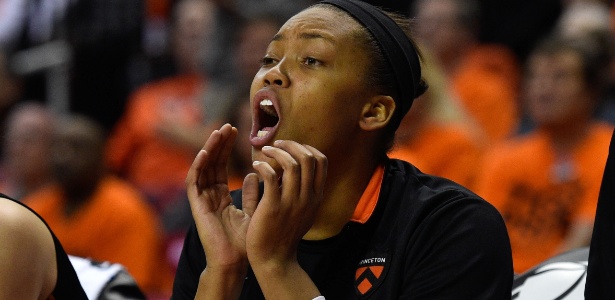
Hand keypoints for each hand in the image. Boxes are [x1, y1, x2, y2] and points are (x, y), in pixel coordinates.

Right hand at [185, 124, 257, 271]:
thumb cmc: (244, 242)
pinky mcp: (196, 205)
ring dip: (210, 148)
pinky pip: (194, 181)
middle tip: (228, 125)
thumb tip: (252, 174)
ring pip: (202, 168)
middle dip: (219, 143)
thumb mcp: (253, 212)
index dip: (227, 149)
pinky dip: (199, 165)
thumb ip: (251, 194)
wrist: (234, 261)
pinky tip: (207, 151)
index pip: (222, 166)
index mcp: (221, 196)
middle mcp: (209, 195)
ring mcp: (201, 199)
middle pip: (212, 163)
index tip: (236, 131)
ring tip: (219, 131)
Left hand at [244, 140, 327, 267]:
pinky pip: (271, 176)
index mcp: (316, 196)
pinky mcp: (273, 207)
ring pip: (291, 163)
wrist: (274, 260)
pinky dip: (263, 165)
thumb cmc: (283, 233)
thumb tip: (294, 165)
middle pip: (308, 157)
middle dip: (291, 145)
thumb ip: (302, 189)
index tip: (290, 148)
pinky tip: (256, 166)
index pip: (321, 161)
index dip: (306, 148)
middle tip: (276, 144)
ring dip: (276, 152)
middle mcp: (308, 197)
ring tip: (265, 151)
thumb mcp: (302, 210)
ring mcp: (292, 202)